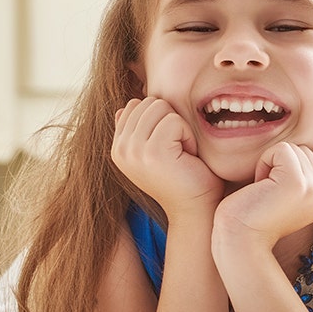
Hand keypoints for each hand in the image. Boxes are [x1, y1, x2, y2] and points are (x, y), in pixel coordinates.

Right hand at [112, 97, 223, 217]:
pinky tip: (187, 157)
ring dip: (180, 127)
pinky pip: (174, 120)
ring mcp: (134, 151)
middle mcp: (121, 149)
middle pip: (149, 103)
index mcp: (118, 148)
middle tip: (177, 150)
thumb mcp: (155, 150)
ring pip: (161, 107)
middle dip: (171, 121)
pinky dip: (188, 136)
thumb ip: (139, 129)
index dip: (160, 119)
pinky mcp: (153, 153)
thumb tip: (123, 108)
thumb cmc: (182, 177)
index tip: (167, 145)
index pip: (135, 105)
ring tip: (181, 153)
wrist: (194, 208)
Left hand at [213, 142, 312, 246]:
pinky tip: (258, 185)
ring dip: (272, 162)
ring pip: (295, 149)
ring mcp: (312, 189)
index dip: (305, 163)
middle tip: (267, 191)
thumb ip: (302, 178)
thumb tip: (300, 150)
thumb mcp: (285, 197)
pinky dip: (265, 160)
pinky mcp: (296, 183)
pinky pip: (282, 149)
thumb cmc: (251, 217)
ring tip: (263, 189)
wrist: (238, 241)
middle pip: (309, 151)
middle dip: (282, 163)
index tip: (281, 185)